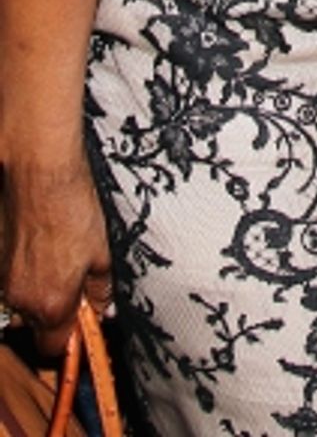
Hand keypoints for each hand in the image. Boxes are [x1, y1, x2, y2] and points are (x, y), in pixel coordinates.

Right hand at [0, 156, 112, 355]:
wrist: (40, 171)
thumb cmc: (75, 207)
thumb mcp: (104, 251)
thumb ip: (103, 290)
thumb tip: (105, 309)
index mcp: (50, 305)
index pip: (54, 348)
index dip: (70, 339)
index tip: (83, 323)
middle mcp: (20, 298)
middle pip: (35, 324)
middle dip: (53, 311)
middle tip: (74, 282)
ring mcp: (2, 278)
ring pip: (20, 300)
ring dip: (37, 290)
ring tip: (58, 257)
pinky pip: (9, 277)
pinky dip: (24, 269)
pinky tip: (41, 242)